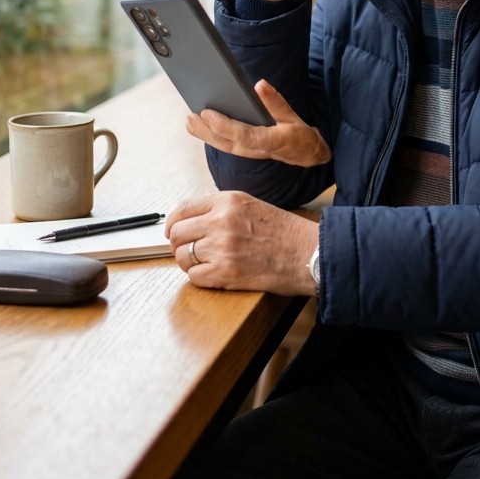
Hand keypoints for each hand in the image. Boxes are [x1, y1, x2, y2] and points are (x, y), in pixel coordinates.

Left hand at [165, 191, 318, 294]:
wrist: (307, 253)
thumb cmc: (284, 232)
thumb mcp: (251, 205)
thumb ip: (221, 210)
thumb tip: (190, 222)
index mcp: (228, 200)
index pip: (183, 209)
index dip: (172, 223)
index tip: (172, 232)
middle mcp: (221, 220)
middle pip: (177, 234)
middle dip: (179, 245)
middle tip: (190, 251)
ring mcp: (221, 247)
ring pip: (182, 256)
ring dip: (190, 263)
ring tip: (207, 264)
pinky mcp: (225, 272)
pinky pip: (194, 277)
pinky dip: (201, 278)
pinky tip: (216, 274)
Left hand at [185, 78, 331, 166]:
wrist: (306, 155)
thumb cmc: (300, 135)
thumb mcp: (293, 116)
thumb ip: (275, 102)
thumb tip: (259, 84)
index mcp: (271, 141)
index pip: (243, 135)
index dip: (223, 125)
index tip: (207, 113)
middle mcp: (257, 150)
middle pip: (227, 143)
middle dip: (206, 131)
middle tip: (190, 117)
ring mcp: (250, 153)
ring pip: (223, 146)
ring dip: (204, 135)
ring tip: (189, 122)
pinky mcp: (246, 151)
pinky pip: (226, 145)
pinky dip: (211, 136)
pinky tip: (199, 127)